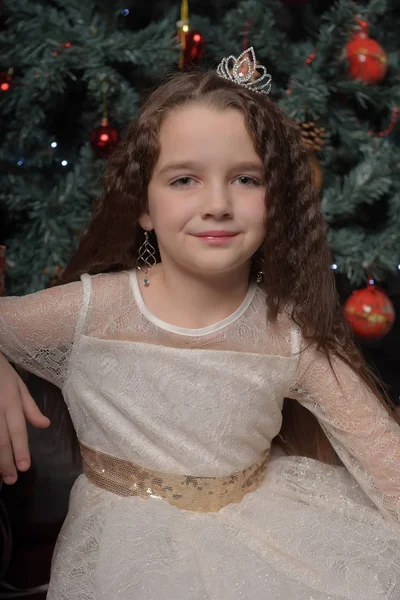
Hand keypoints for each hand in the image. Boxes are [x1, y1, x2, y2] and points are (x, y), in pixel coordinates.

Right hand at [0, 353, 49, 484]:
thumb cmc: (1, 373)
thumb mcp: (18, 385)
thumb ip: (30, 407)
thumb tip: (46, 425)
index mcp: (10, 402)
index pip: (17, 429)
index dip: (20, 449)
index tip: (24, 467)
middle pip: (0, 440)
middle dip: (5, 462)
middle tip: (11, 480)